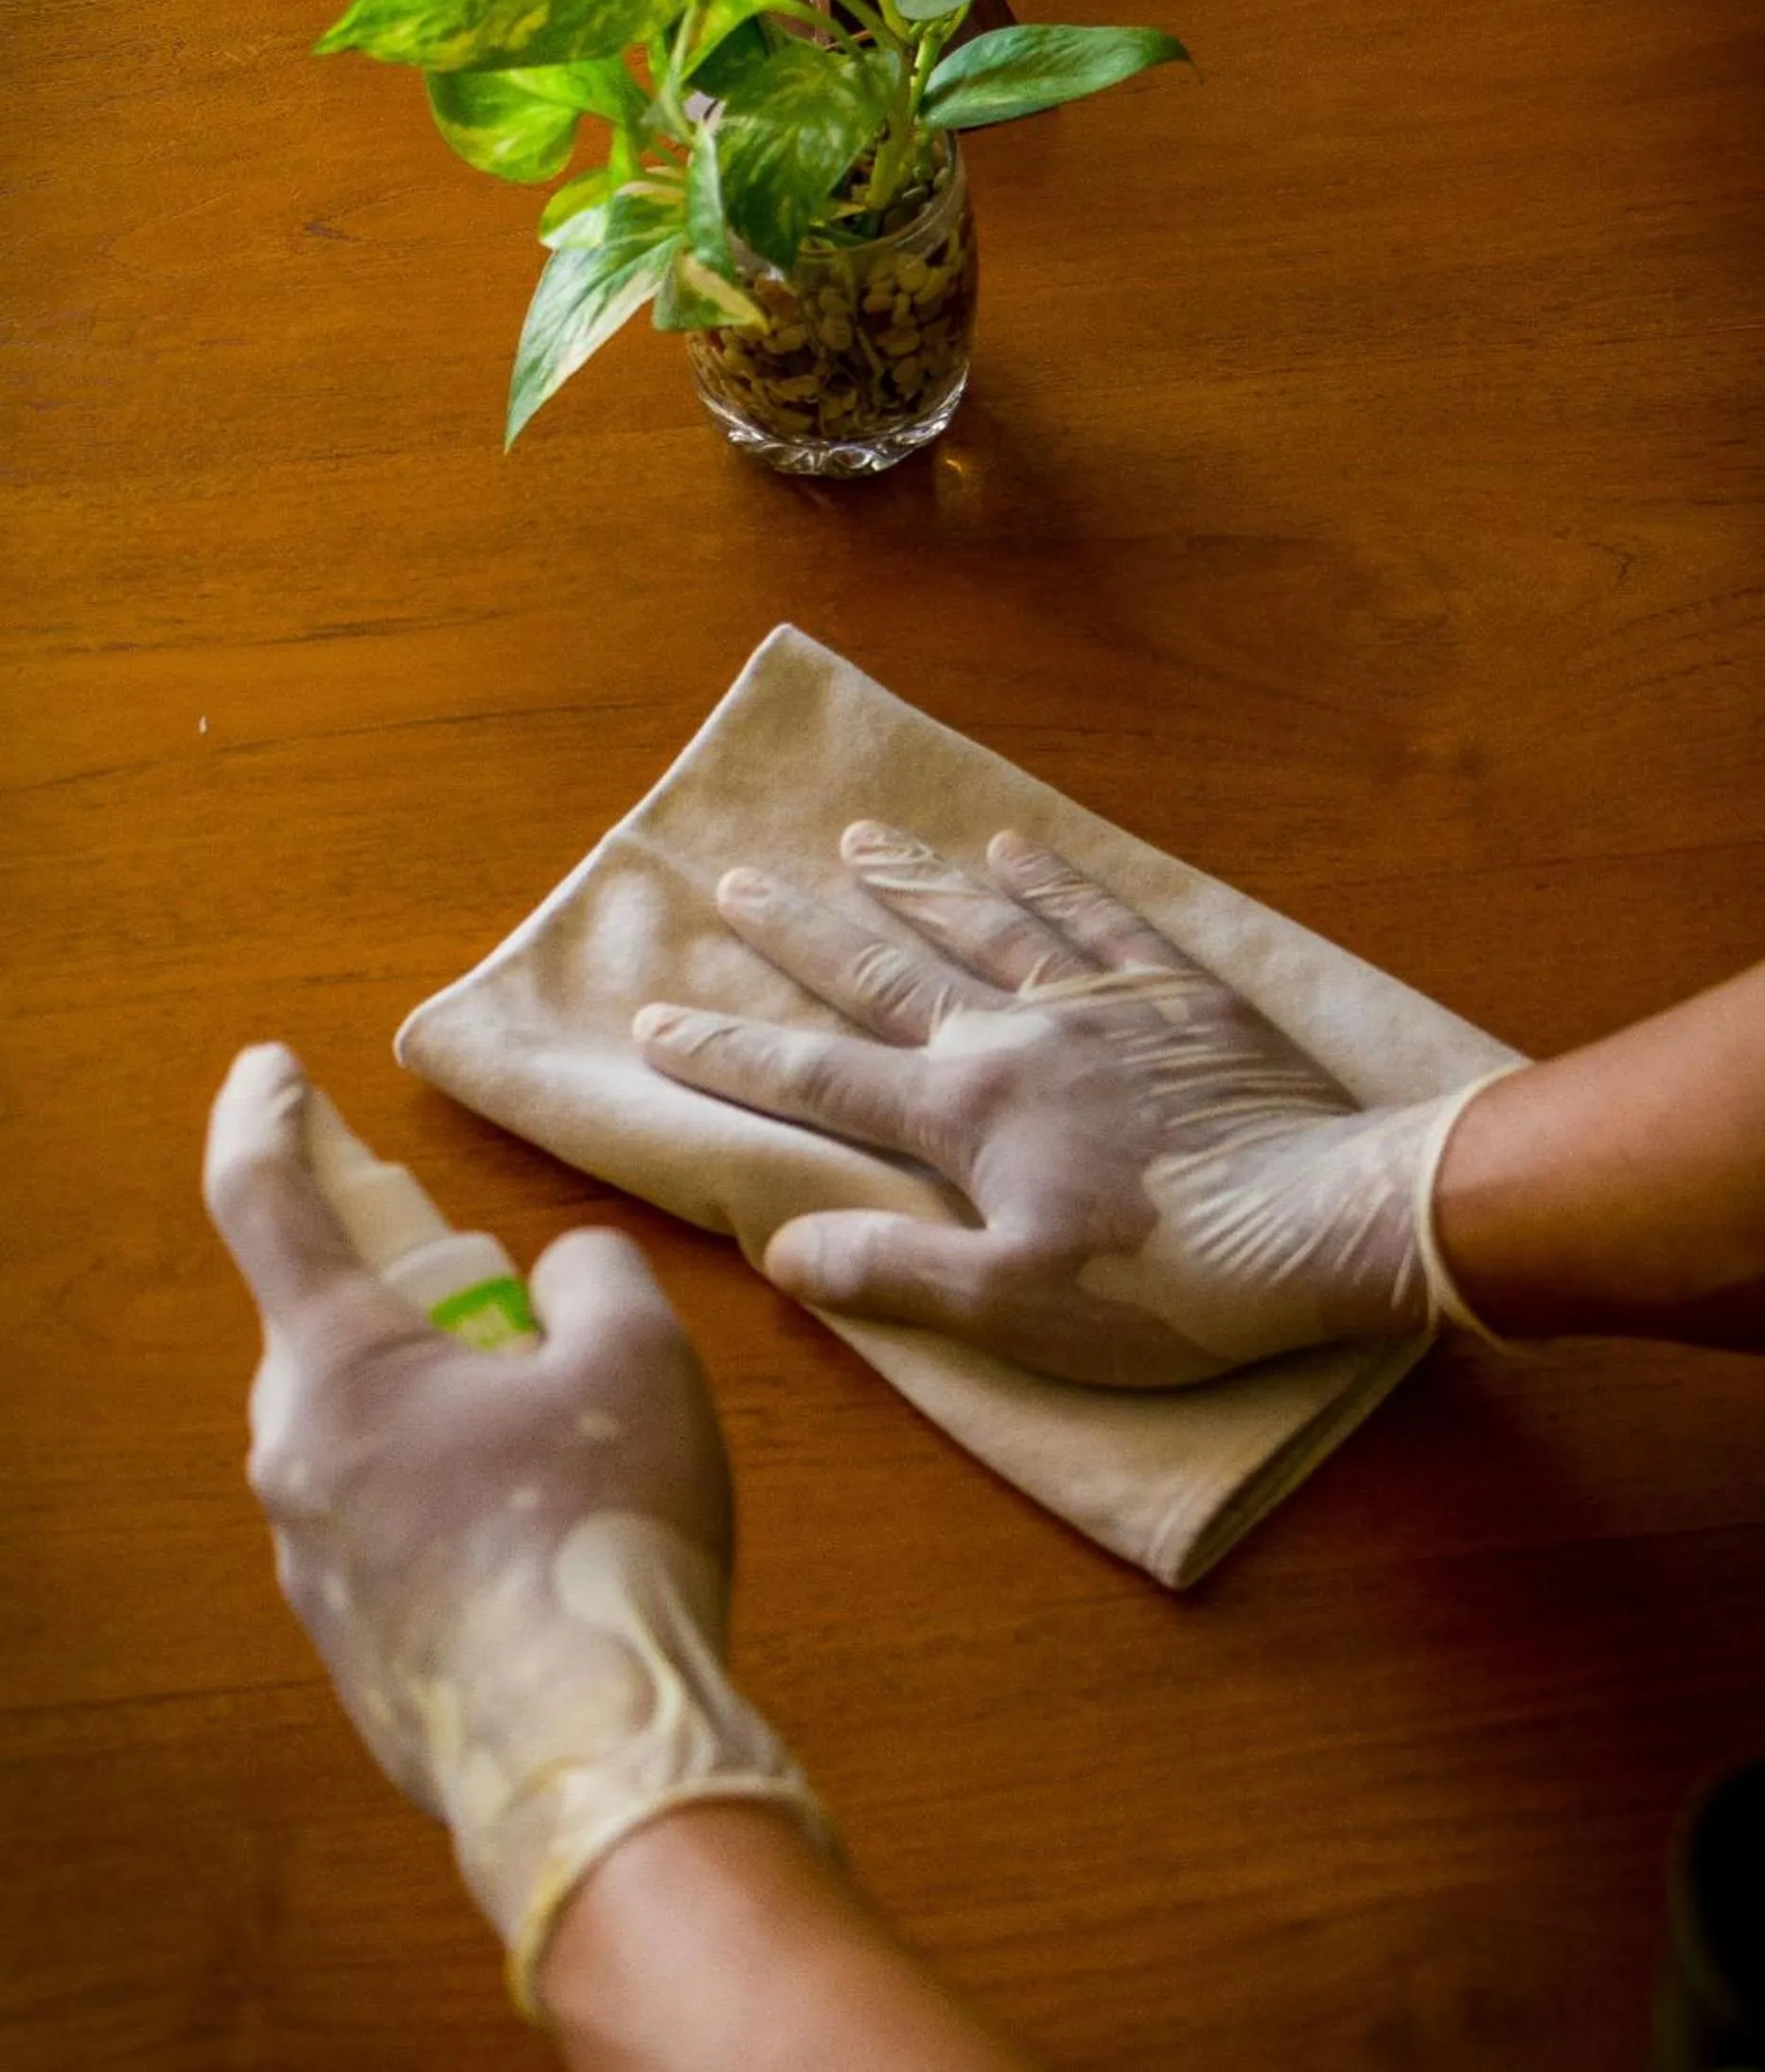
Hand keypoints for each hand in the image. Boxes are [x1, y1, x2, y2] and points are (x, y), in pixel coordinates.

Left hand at [203, 1044, 821, 2013]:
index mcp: (343, 1368)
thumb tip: (559, 1282)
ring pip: (362, 1441)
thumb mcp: (636, 1357)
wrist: (591, 1756)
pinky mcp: (352, 1651)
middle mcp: (297, 1462)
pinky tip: (545, 1545)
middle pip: (327, 1335)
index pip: (267, 1205)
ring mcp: (313, 1568)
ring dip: (437, 1412)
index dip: (266, 1119)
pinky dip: (448, 1505)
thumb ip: (593, 1277)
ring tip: (559, 1448)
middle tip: (504, 1308)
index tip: (271, 1067)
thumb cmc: (602, 1536)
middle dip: (403, 1299)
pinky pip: (387, 1533)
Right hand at [634, 828, 1497, 1385]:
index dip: (729, 1049)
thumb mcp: (1015, 1310)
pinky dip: (1047, 877)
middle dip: (801, 933)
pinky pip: (1095, 916)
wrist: (1328, 1220)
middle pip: (884, 973)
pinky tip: (1010, 844)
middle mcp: (1013, 1034)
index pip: (818, 1077)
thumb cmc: (1169, 1286)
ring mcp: (1097, 1000)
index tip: (654, 1017)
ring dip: (910, 881)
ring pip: (981, 924)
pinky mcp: (1175, 990)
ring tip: (851, 838)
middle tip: (734, 881)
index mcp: (964, 1114)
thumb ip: (893, 1273)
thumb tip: (780, 1244)